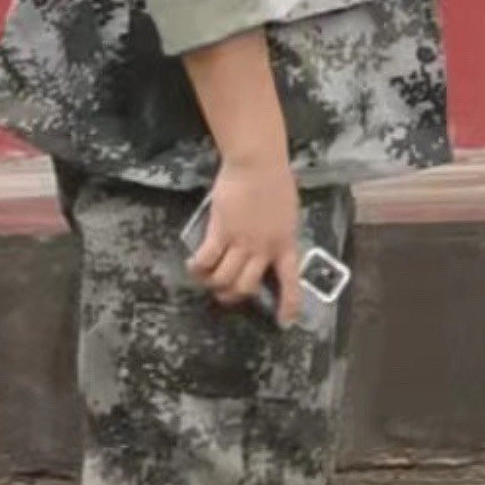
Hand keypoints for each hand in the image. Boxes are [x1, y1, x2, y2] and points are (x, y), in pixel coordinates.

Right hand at [191, 153, 305, 320]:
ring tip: (207, 276)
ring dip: (212, 283)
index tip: (286, 322)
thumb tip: (266, 251)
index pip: (290, 279)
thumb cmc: (275, 181)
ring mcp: (243, 241)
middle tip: (224, 291)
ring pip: (224, 279)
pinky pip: (206, 262)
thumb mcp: (286, 212)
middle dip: (232, 296)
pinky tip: (194, 266)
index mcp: (286, 241)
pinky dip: (197, 268)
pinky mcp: (221, 232)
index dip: (288, 303)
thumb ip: (278, 234)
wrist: (258, 161)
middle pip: (246, 288)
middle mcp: (265, 247)